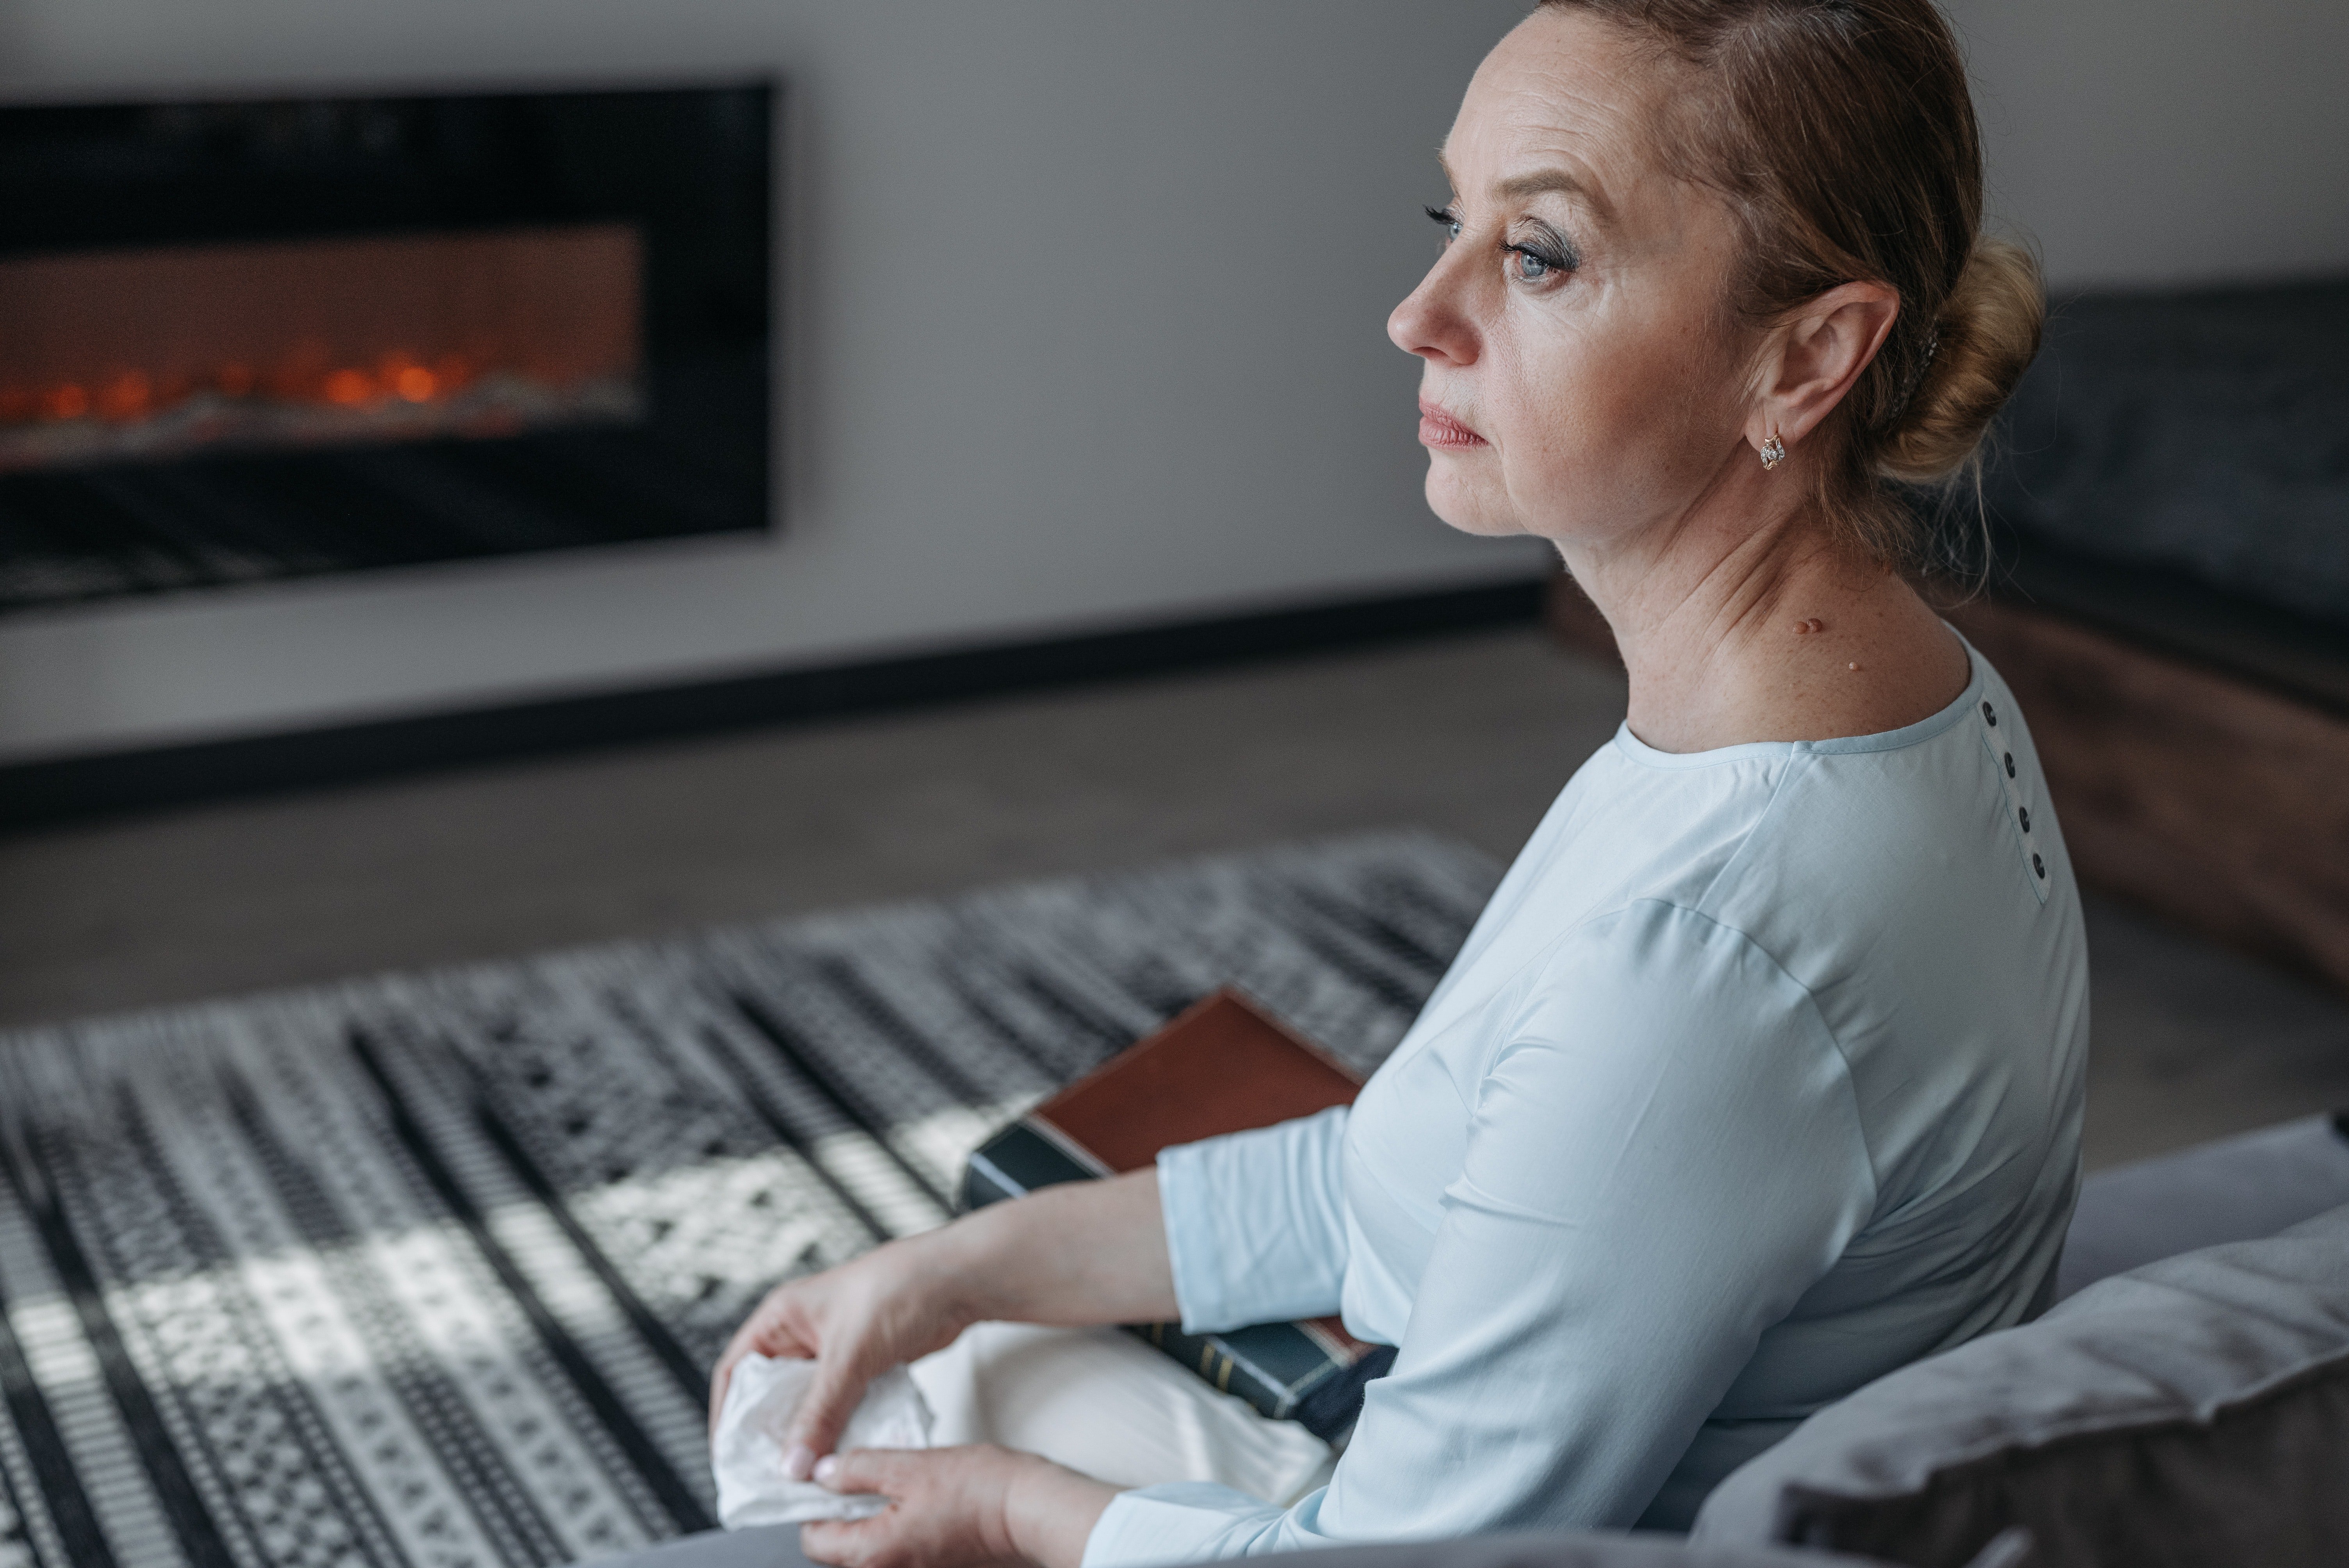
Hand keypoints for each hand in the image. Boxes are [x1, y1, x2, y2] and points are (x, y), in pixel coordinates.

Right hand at [708, 1235, 970, 1476]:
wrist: (957, 1281)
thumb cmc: (898, 1293)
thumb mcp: (850, 1356)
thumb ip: (821, 1413)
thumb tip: (793, 1466)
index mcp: (782, 1317)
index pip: (736, 1371)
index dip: (728, 1416)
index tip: (730, 1458)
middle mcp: (802, 1334)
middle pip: (770, 1394)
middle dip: (770, 1436)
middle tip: (770, 1479)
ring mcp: (834, 1351)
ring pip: (808, 1405)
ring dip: (809, 1438)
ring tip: (805, 1479)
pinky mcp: (863, 1365)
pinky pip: (840, 1406)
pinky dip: (839, 1430)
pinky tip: (841, 1458)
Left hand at [799, 1447, 1118, 1567]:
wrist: (1029, 1511)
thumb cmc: (979, 1490)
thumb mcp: (909, 1466)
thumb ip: (859, 1469)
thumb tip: (823, 1473)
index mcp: (874, 1553)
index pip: (814, 1541)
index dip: (813, 1506)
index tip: (826, 1478)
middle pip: (841, 1549)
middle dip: (843, 1512)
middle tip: (860, 1474)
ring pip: (871, 1549)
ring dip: (871, 1518)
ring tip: (892, 1483)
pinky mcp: (934, 1567)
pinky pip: (899, 1550)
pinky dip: (896, 1526)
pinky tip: (915, 1499)